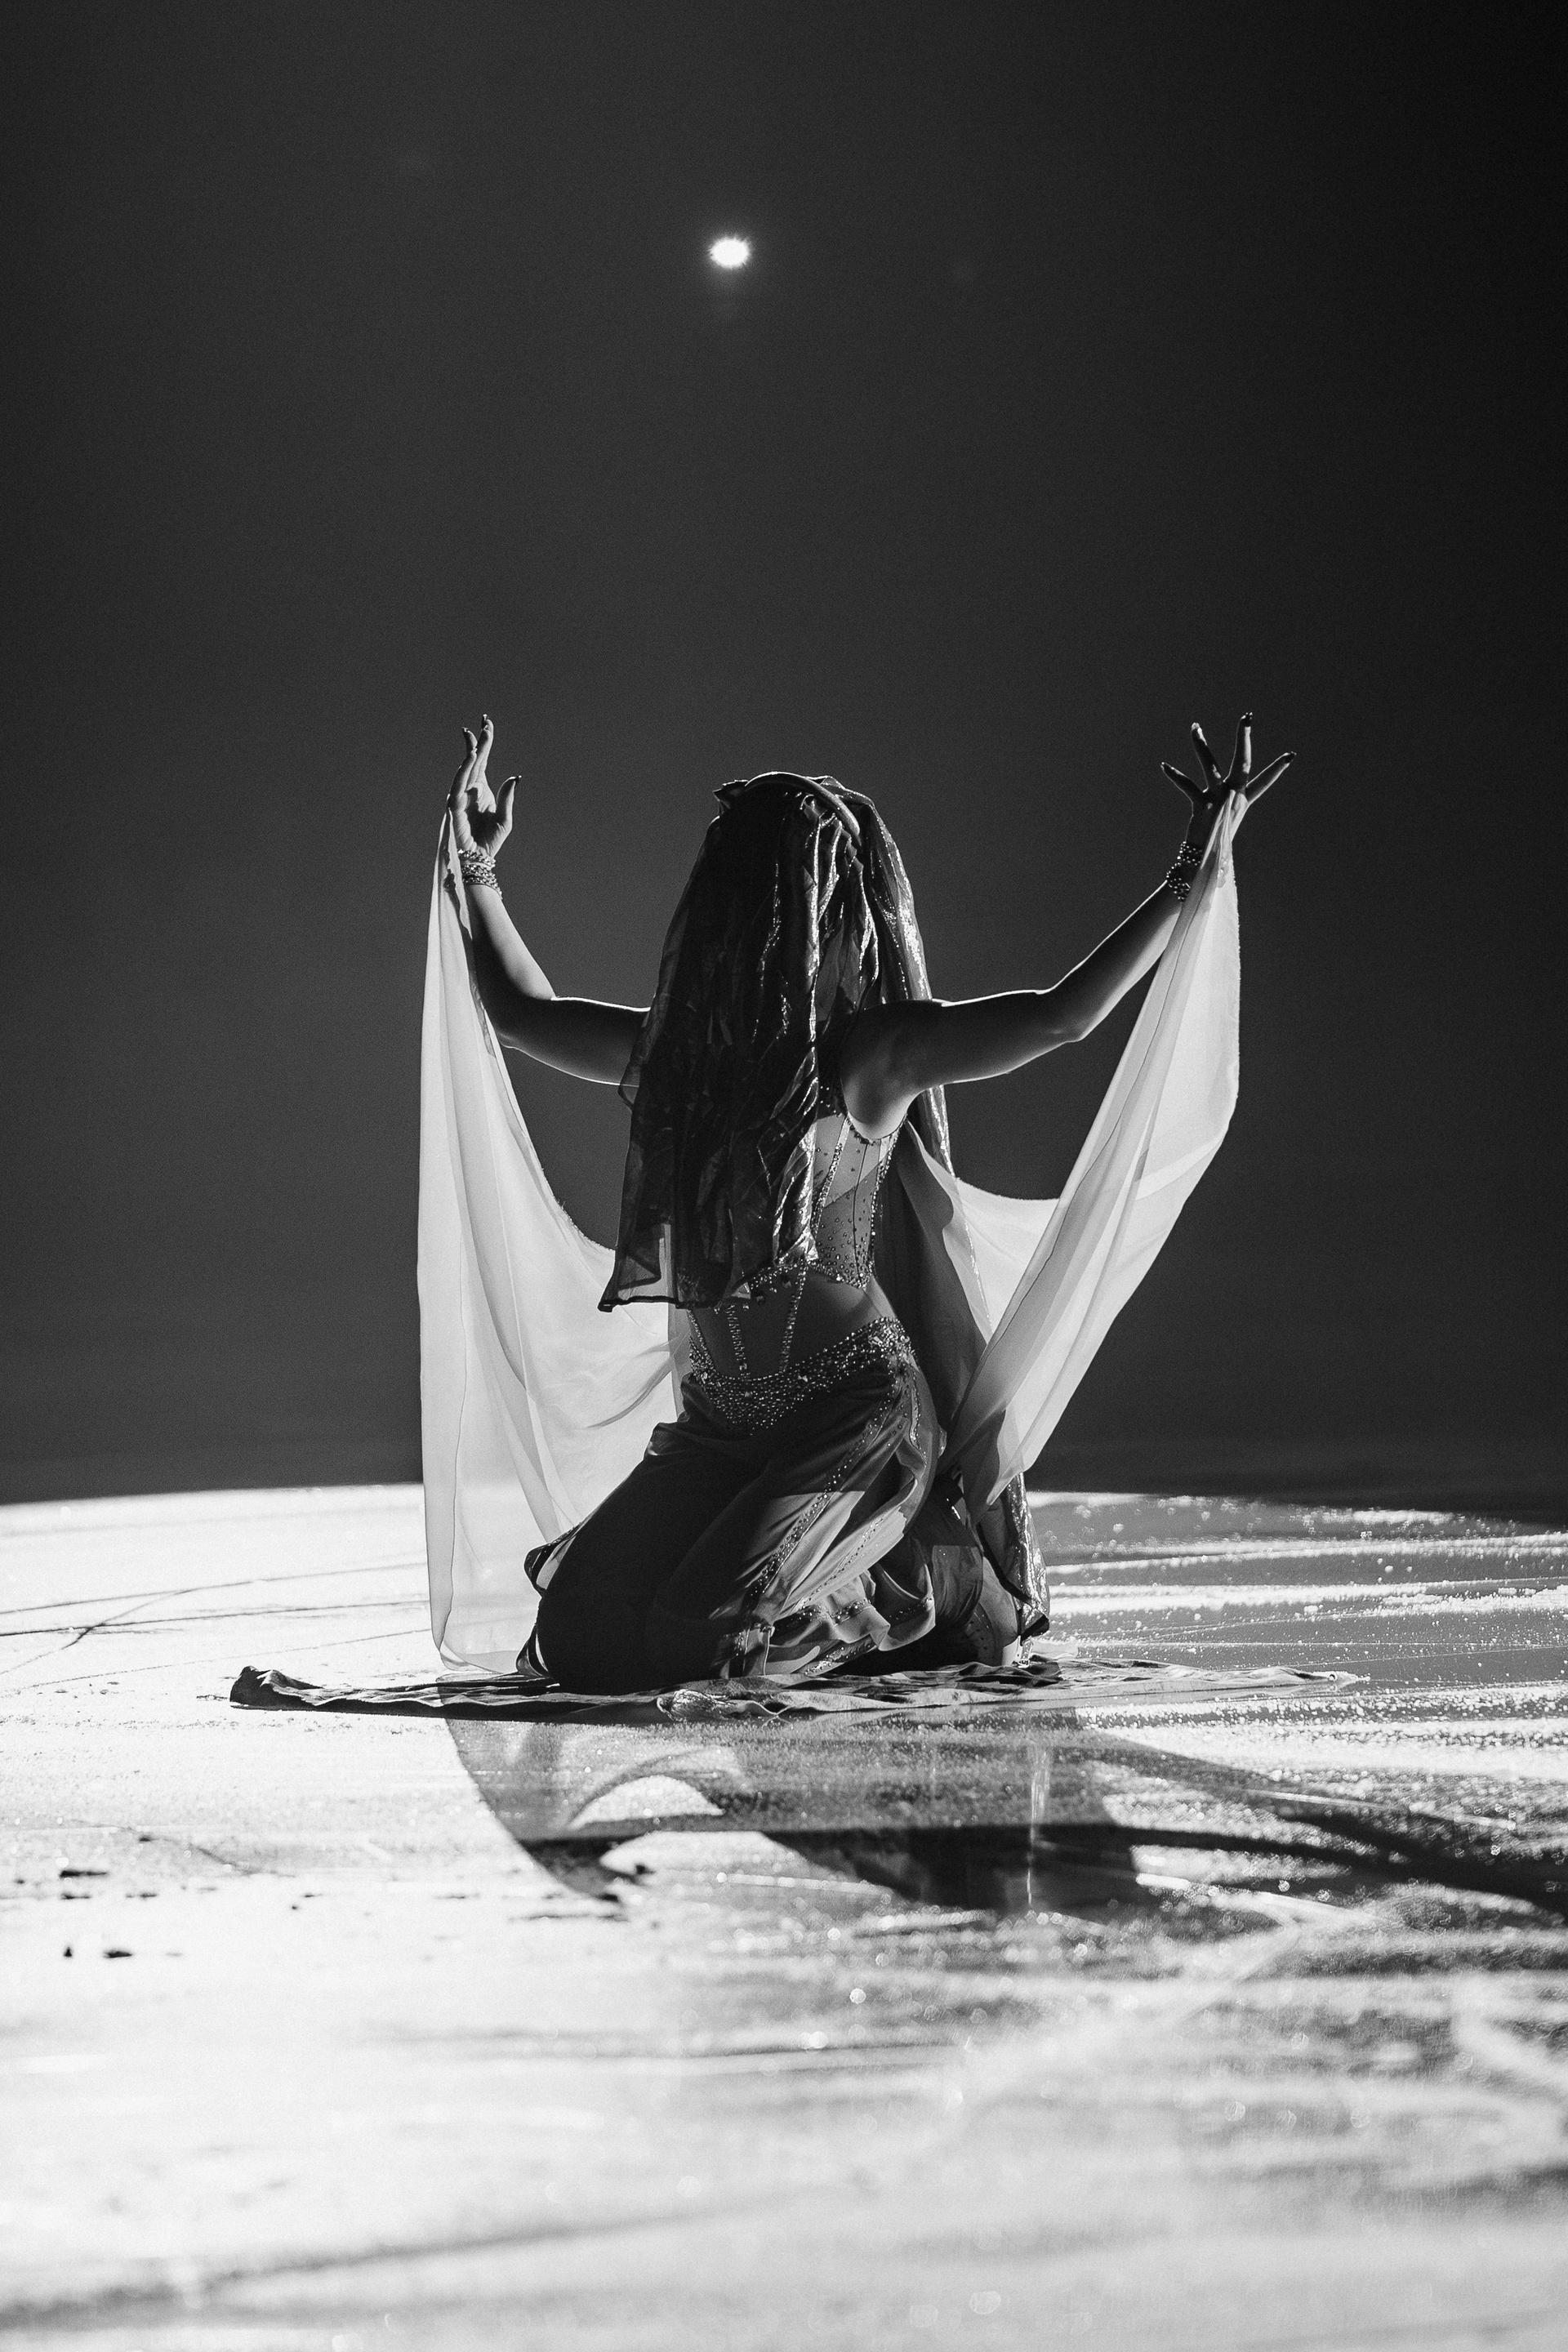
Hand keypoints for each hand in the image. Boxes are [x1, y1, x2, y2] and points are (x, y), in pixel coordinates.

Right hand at [447, 715, 518, 860]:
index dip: (485, 742)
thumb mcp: (505, 817)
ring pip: (466, 769)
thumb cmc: (491, 840)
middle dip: (478, 740)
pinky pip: (459, 783)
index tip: (488, 724)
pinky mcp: (455, 804)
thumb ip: (507, 797)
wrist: (480, 857)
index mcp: (482, 788)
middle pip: (474, 759)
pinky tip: (471, 758)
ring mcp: (461, 794)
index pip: (484, 760)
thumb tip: (515, 777)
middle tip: (484, 722)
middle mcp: (471, 787)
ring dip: (472, 753)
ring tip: (478, 738)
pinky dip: (464, 770)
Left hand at [1162, 713, 1293, 845]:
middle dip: (1244, 737)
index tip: (1290, 755)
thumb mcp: (1225, 821)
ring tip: (1195, 727)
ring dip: (1201, 744)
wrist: (1204, 862)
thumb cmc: (1215, 843)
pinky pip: (1186, 785)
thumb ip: (1228, 805)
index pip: (1264, 782)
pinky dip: (1174, 775)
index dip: (1277, 769)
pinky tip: (1163, 766)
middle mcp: (1234, 796)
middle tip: (1246, 717)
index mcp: (1243, 802)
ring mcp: (1219, 798)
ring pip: (1210, 764)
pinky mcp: (1203, 804)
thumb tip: (1230, 797)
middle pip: (1243, 761)